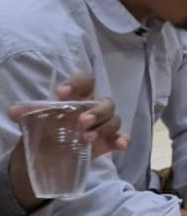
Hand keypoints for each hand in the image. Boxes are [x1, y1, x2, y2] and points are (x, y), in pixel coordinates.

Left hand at [8, 74, 129, 156]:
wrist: (49, 154)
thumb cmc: (47, 130)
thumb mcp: (36, 121)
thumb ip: (29, 114)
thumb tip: (14, 111)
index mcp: (79, 96)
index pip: (85, 80)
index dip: (76, 84)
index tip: (60, 93)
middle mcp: (95, 107)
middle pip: (105, 102)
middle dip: (96, 111)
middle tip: (82, 122)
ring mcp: (104, 124)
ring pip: (114, 120)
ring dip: (103, 128)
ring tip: (86, 139)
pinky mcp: (109, 141)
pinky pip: (123, 137)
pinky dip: (123, 140)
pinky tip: (119, 146)